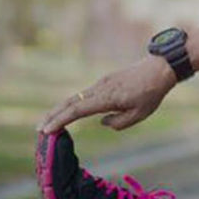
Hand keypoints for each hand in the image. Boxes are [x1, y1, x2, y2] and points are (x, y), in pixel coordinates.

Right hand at [39, 56, 176, 133]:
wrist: (160, 68)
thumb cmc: (151, 93)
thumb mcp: (139, 114)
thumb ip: (119, 123)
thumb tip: (102, 122)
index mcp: (106, 98)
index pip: (77, 110)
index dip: (60, 120)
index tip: (46, 130)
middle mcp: (100, 89)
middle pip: (70, 102)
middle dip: (53, 115)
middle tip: (39, 129)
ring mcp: (101, 84)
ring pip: (76, 97)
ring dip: (61, 110)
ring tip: (49, 123)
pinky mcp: (105, 82)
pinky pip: (85, 95)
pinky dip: (73, 104)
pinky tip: (69, 112)